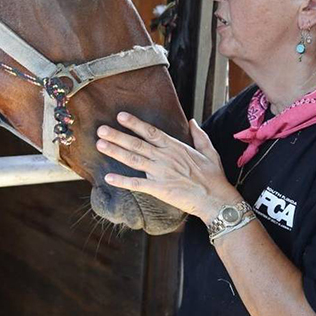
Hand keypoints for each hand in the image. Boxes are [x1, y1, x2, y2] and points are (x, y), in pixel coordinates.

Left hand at [95, 111, 240, 223]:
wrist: (215, 199)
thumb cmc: (213, 176)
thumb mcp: (209, 151)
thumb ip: (199, 135)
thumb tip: (192, 121)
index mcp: (175, 147)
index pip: (151, 132)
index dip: (134, 123)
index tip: (120, 116)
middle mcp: (164, 157)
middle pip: (136, 144)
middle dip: (117, 136)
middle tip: (101, 129)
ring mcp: (160, 173)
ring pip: (133, 160)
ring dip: (115, 152)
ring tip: (100, 145)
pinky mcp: (158, 189)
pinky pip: (136, 184)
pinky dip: (122, 181)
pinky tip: (108, 177)